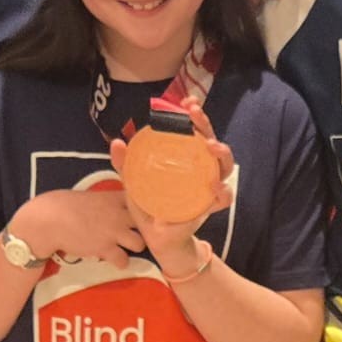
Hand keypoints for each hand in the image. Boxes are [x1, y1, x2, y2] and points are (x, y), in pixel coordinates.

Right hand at [12, 183, 144, 269]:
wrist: (49, 220)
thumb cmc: (64, 205)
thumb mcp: (90, 197)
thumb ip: (105, 201)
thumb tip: (110, 207)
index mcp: (113, 198)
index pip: (141, 202)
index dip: (144, 210)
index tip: (142, 215)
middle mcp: (118, 214)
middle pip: (145, 224)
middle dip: (143, 230)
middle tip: (135, 233)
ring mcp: (114, 232)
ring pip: (140, 243)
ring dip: (134, 247)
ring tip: (126, 247)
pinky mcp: (105, 249)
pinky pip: (123, 260)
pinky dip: (121, 262)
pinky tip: (115, 260)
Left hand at [109, 97, 234, 274]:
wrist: (158, 239)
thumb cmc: (150, 207)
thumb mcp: (134, 183)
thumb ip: (125, 164)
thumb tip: (116, 142)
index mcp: (185, 160)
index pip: (193, 132)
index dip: (193, 116)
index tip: (186, 103)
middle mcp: (201, 170)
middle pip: (211, 142)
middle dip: (206, 125)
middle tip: (195, 114)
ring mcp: (208, 188)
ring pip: (225, 167)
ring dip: (222, 154)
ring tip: (211, 146)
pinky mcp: (209, 207)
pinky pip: (223, 198)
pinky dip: (221, 191)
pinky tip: (213, 185)